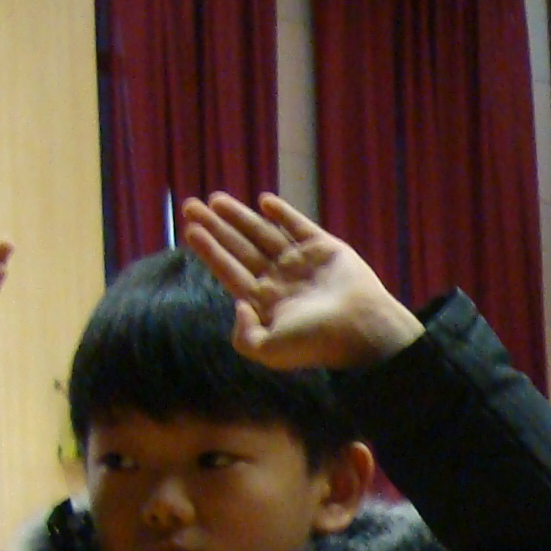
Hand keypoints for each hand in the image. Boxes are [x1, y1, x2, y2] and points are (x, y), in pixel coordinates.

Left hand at [180, 192, 420, 370]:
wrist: (360, 328)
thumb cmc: (315, 343)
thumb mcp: (268, 351)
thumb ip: (243, 335)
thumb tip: (236, 304)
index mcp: (266, 302)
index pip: (230, 271)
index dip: (209, 250)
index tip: (190, 230)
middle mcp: (281, 280)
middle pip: (240, 248)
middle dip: (215, 227)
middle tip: (190, 206)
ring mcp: (302, 262)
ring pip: (263, 233)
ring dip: (240, 216)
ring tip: (215, 199)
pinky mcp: (325, 248)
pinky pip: (299, 226)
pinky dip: (283, 213)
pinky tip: (263, 202)